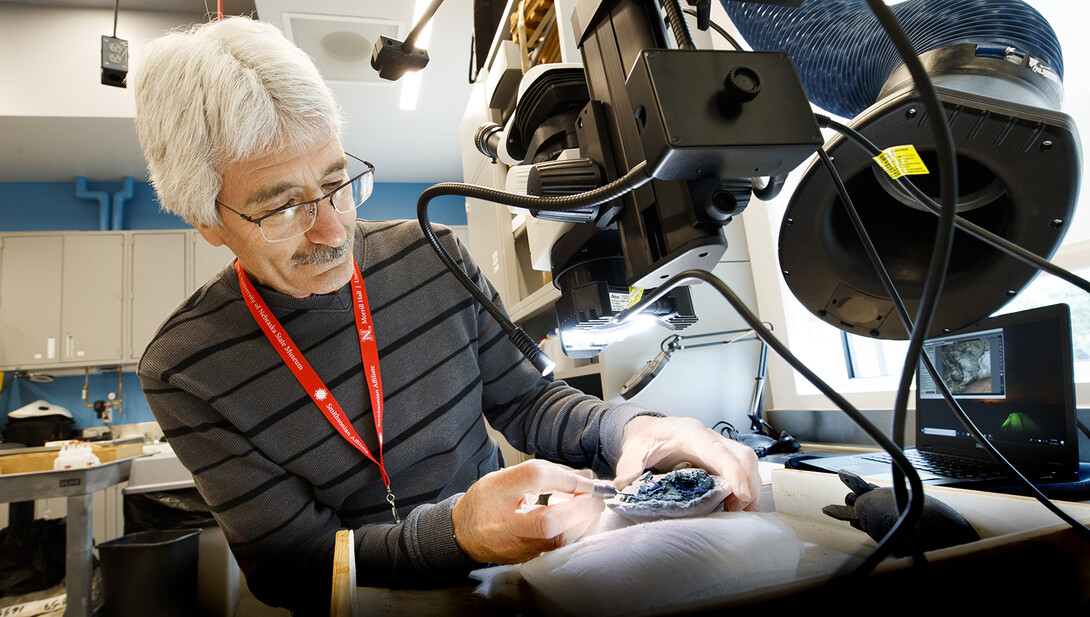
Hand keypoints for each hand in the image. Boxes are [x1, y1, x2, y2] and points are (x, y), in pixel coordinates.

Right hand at [451, 459, 604, 563]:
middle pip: (547, 520)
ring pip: (556, 540)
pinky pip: (557, 547)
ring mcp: (514, 545)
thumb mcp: (509, 477)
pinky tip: (579, 520)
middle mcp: (503, 523)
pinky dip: (574, 531)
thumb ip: (548, 474)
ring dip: (582, 521)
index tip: (585, 479)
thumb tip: (585, 477)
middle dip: (580, 507)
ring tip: (591, 506)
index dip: (565, 477)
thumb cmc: (487, 500)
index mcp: (495, 493)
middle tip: (597, 496)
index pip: (534, 478)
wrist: (464, 533)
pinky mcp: (526, 558)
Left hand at [614, 416, 760, 511]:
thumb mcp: (632, 452)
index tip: (740, 494)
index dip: (733, 471)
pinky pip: (741, 468)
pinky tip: (736, 505)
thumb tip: (622, 487)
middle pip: (741, 455)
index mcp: (689, 432)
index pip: (718, 451)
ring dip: (750, 487)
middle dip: (749, 484)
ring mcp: (717, 446)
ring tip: (741, 512)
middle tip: (741, 511)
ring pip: (747, 461)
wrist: (647, 431)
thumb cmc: (644, 439)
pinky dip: (745, 486)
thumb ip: (629, 469)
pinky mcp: (720, 457)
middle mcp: (709, 436)